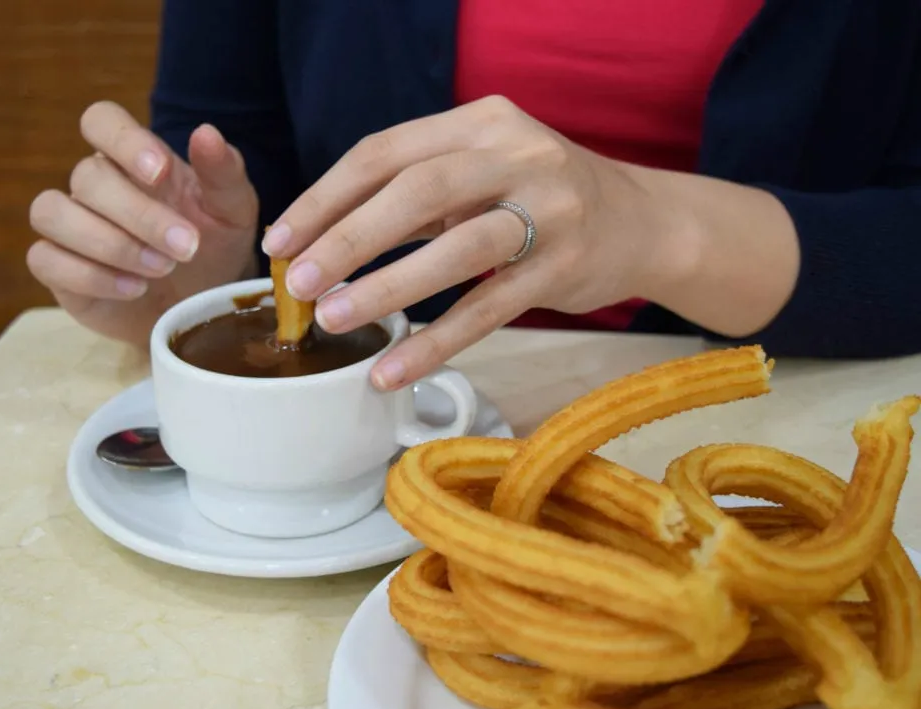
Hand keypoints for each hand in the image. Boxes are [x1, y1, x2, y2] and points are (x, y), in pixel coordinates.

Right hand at [28, 101, 258, 345]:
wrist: (203, 304)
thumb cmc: (214, 247)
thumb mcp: (233, 211)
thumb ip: (223, 172)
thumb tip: (206, 133)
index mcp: (133, 159)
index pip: (101, 120)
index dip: (122, 140)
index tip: (160, 172)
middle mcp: (94, 187)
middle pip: (86, 177)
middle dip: (139, 215)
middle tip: (186, 248)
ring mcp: (69, 226)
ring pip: (51, 213)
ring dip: (109, 243)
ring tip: (159, 269)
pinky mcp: (58, 269)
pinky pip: (45, 260)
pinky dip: (90, 276)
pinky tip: (135, 289)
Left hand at [260, 96, 694, 387]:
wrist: (644, 221)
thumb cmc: (542, 197)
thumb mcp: (484, 170)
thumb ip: (417, 192)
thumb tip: (325, 238)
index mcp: (480, 122)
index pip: (385, 152)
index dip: (325, 197)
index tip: (282, 239)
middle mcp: (516, 154)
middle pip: (415, 190)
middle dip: (347, 238)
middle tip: (298, 282)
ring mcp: (547, 210)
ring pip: (455, 249)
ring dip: (386, 287)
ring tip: (334, 319)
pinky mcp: (564, 267)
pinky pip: (489, 308)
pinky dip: (436, 341)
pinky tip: (394, 369)